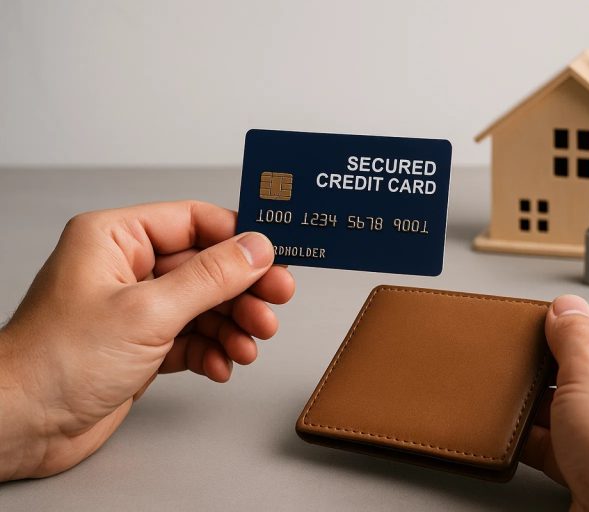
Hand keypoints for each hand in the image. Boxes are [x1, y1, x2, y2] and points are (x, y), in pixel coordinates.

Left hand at [0, 201, 293, 480]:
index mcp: (115, 239)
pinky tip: (223, 364)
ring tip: (252, 342)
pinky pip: (191, 337)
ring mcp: (135, 308)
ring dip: (233, 324)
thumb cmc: (55, 361)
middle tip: (276, 303)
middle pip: (205, 266)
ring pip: (203, 304)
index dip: (238, 238)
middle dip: (242, 289)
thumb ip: (210, 278)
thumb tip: (256, 248)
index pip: (193, 222)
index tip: (275, 256)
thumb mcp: (148, 312)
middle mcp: (126, 268)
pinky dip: (212, 350)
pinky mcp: (141, 345)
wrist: (22, 426)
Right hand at [522, 295, 588, 510]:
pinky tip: (519, 432)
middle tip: (530, 363)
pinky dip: (542, 437)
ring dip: (545, 405)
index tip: (546, 326)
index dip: (578, 324)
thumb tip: (565, 308)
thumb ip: (573, 335)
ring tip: (520, 398)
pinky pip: (570, 442)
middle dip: (555, 369)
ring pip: (579, 407)